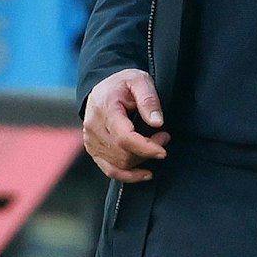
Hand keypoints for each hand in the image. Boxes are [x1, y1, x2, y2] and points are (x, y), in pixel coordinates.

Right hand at [82, 68, 168, 183]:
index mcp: (105, 109)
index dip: (145, 147)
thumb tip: (157, 122)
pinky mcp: (94, 150)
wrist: (102, 87)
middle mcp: (94, 128)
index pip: (123, 137)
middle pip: (122, 153)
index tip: (163, 150)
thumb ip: (149, 100)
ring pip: (119, 164)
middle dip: (148, 151)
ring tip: (156, 145)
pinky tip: (145, 173)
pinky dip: (128, 175)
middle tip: (164, 137)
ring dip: (142, 159)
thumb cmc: (123, 83)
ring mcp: (91, 141)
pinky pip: (110, 170)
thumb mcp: (139, 81)